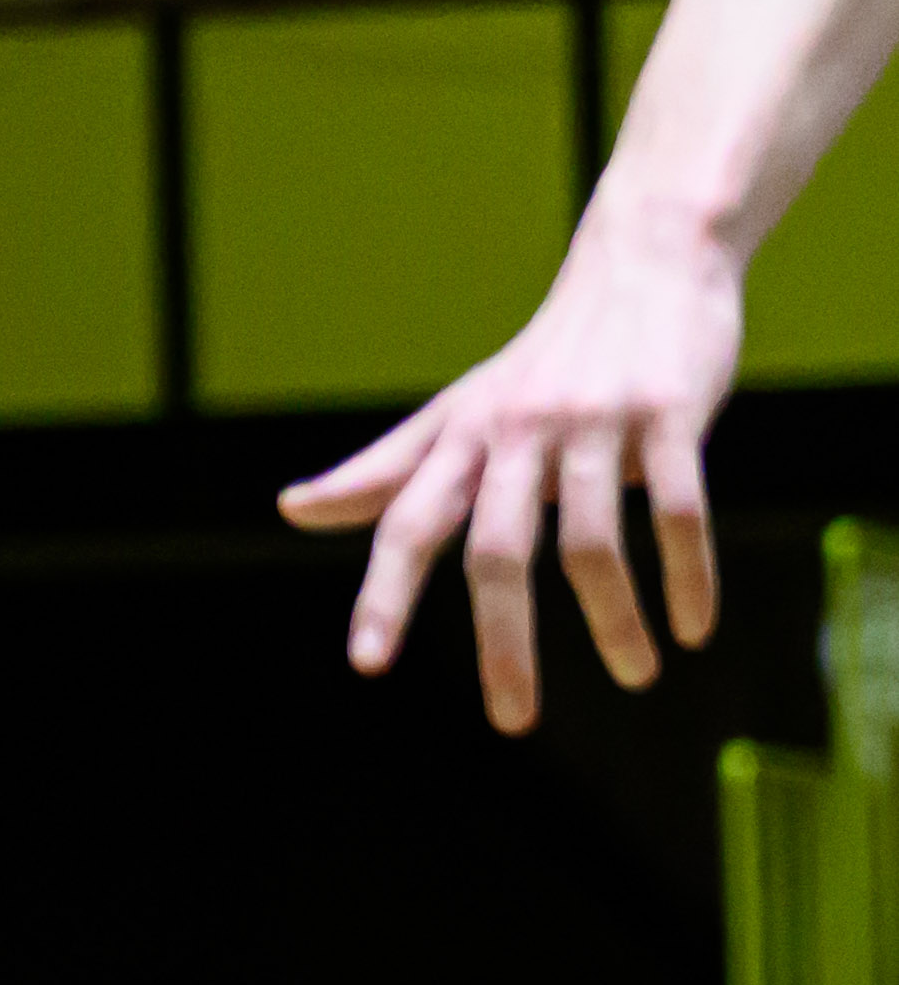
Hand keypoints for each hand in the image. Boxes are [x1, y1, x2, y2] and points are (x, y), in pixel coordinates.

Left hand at [278, 205, 738, 730]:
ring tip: (635, 676)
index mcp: (461, 438)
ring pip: (592, 542)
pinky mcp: (670, 412)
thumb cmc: (543, 358)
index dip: (384, 594)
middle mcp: (517, 433)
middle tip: (514, 722)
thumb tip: (292, 510)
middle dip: (503, 643)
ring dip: (613, 622)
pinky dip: (686, 575)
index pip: (408, 525)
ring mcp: (595, 423)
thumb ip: (386, 471)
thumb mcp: (458, 412)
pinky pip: (679, 510)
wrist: (644, 262)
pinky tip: (692, 626)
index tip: (366, 664)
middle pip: (496, 552)